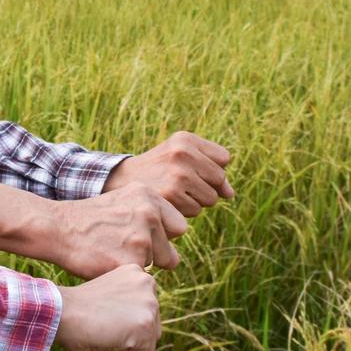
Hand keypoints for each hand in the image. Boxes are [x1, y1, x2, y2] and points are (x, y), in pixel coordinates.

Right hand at [47, 183, 188, 277]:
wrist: (57, 227)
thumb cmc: (89, 219)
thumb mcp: (123, 201)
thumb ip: (151, 214)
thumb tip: (177, 241)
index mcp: (149, 196)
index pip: (179, 226)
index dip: (162, 236)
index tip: (142, 237)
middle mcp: (150, 214)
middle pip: (171, 250)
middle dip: (155, 254)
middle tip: (125, 248)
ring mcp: (142, 238)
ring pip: (158, 264)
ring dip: (140, 264)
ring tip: (113, 253)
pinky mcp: (132, 261)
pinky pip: (141, 276)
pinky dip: (127, 274)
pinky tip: (108, 263)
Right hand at [54, 265, 159, 350]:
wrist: (62, 310)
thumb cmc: (77, 306)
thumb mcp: (109, 293)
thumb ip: (128, 300)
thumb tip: (137, 321)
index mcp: (138, 272)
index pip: (146, 308)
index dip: (124, 317)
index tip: (104, 309)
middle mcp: (148, 283)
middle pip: (153, 324)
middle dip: (131, 330)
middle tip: (104, 319)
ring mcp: (149, 303)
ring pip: (150, 339)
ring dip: (129, 341)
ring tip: (108, 326)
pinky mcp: (146, 323)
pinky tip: (110, 335)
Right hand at [104, 131, 232, 217]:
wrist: (120, 181)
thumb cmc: (157, 170)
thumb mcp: (181, 159)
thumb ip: (211, 171)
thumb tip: (230, 194)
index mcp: (186, 139)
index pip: (224, 158)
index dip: (210, 169)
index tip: (190, 169)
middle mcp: (183, 152)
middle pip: (220, 179)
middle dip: (205, 186)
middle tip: (179, 182)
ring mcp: (178, 174)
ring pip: (210, 198)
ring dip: (195, 201)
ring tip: (172, 192)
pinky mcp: (172, 194)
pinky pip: (196, 210)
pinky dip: (184, 211)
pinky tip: (167, 201)